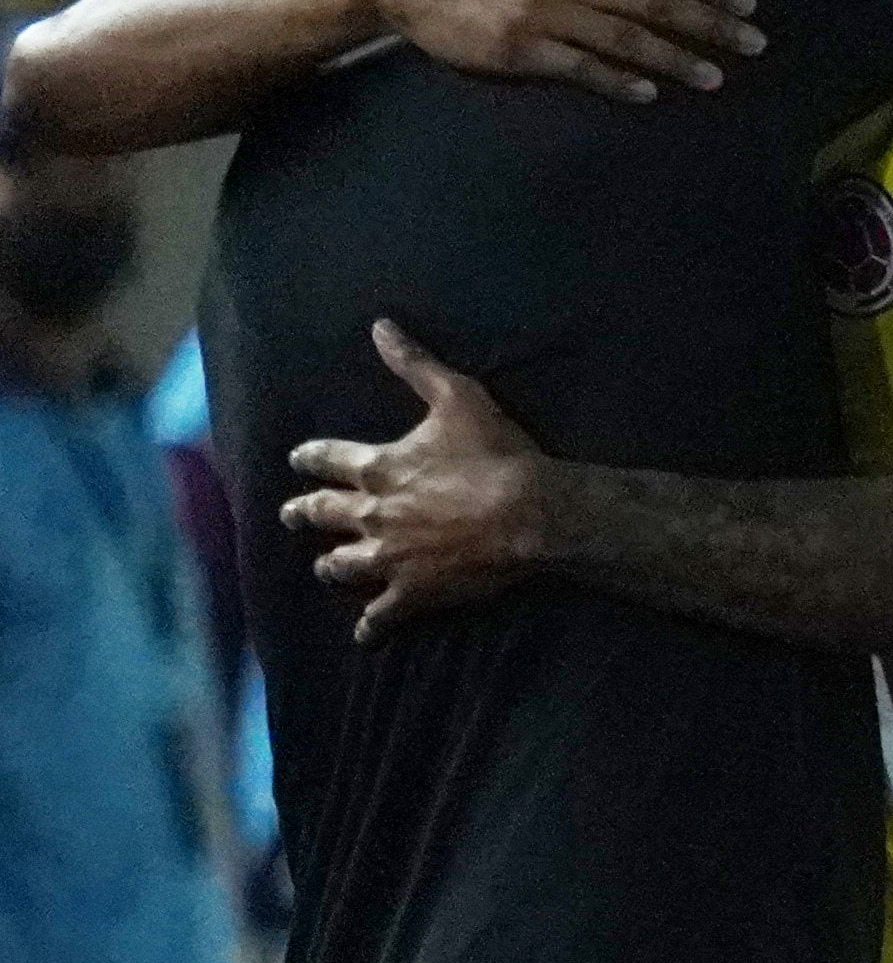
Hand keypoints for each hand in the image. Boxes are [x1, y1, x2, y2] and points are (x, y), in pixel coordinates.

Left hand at [280, 322, 547, 641]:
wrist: (530, 514)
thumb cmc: (496, 454)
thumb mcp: (458, 396)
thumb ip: (415, 364)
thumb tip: (380, 327)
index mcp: (378, 467)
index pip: (327, 459)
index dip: (309, 458)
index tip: (298, 459)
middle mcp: (372, 513)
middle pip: (322, 514)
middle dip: (304, 513)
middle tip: (291, 515)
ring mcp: (389, 557)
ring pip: (341, 566)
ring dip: (331, 566)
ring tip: (326, 567)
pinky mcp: (414, 591)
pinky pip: (381, 615)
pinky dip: (370, 626)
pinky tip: (363, 635)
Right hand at [368, 0, 762, 101]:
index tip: (747, 4)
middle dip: (709, 22)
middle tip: (755, 43)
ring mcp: (545, 13)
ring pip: (623, 36)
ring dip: (674, 57)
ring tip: (715, 77)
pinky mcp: (520, 47)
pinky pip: (577, 65)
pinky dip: (614, 79)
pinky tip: (647, 92)